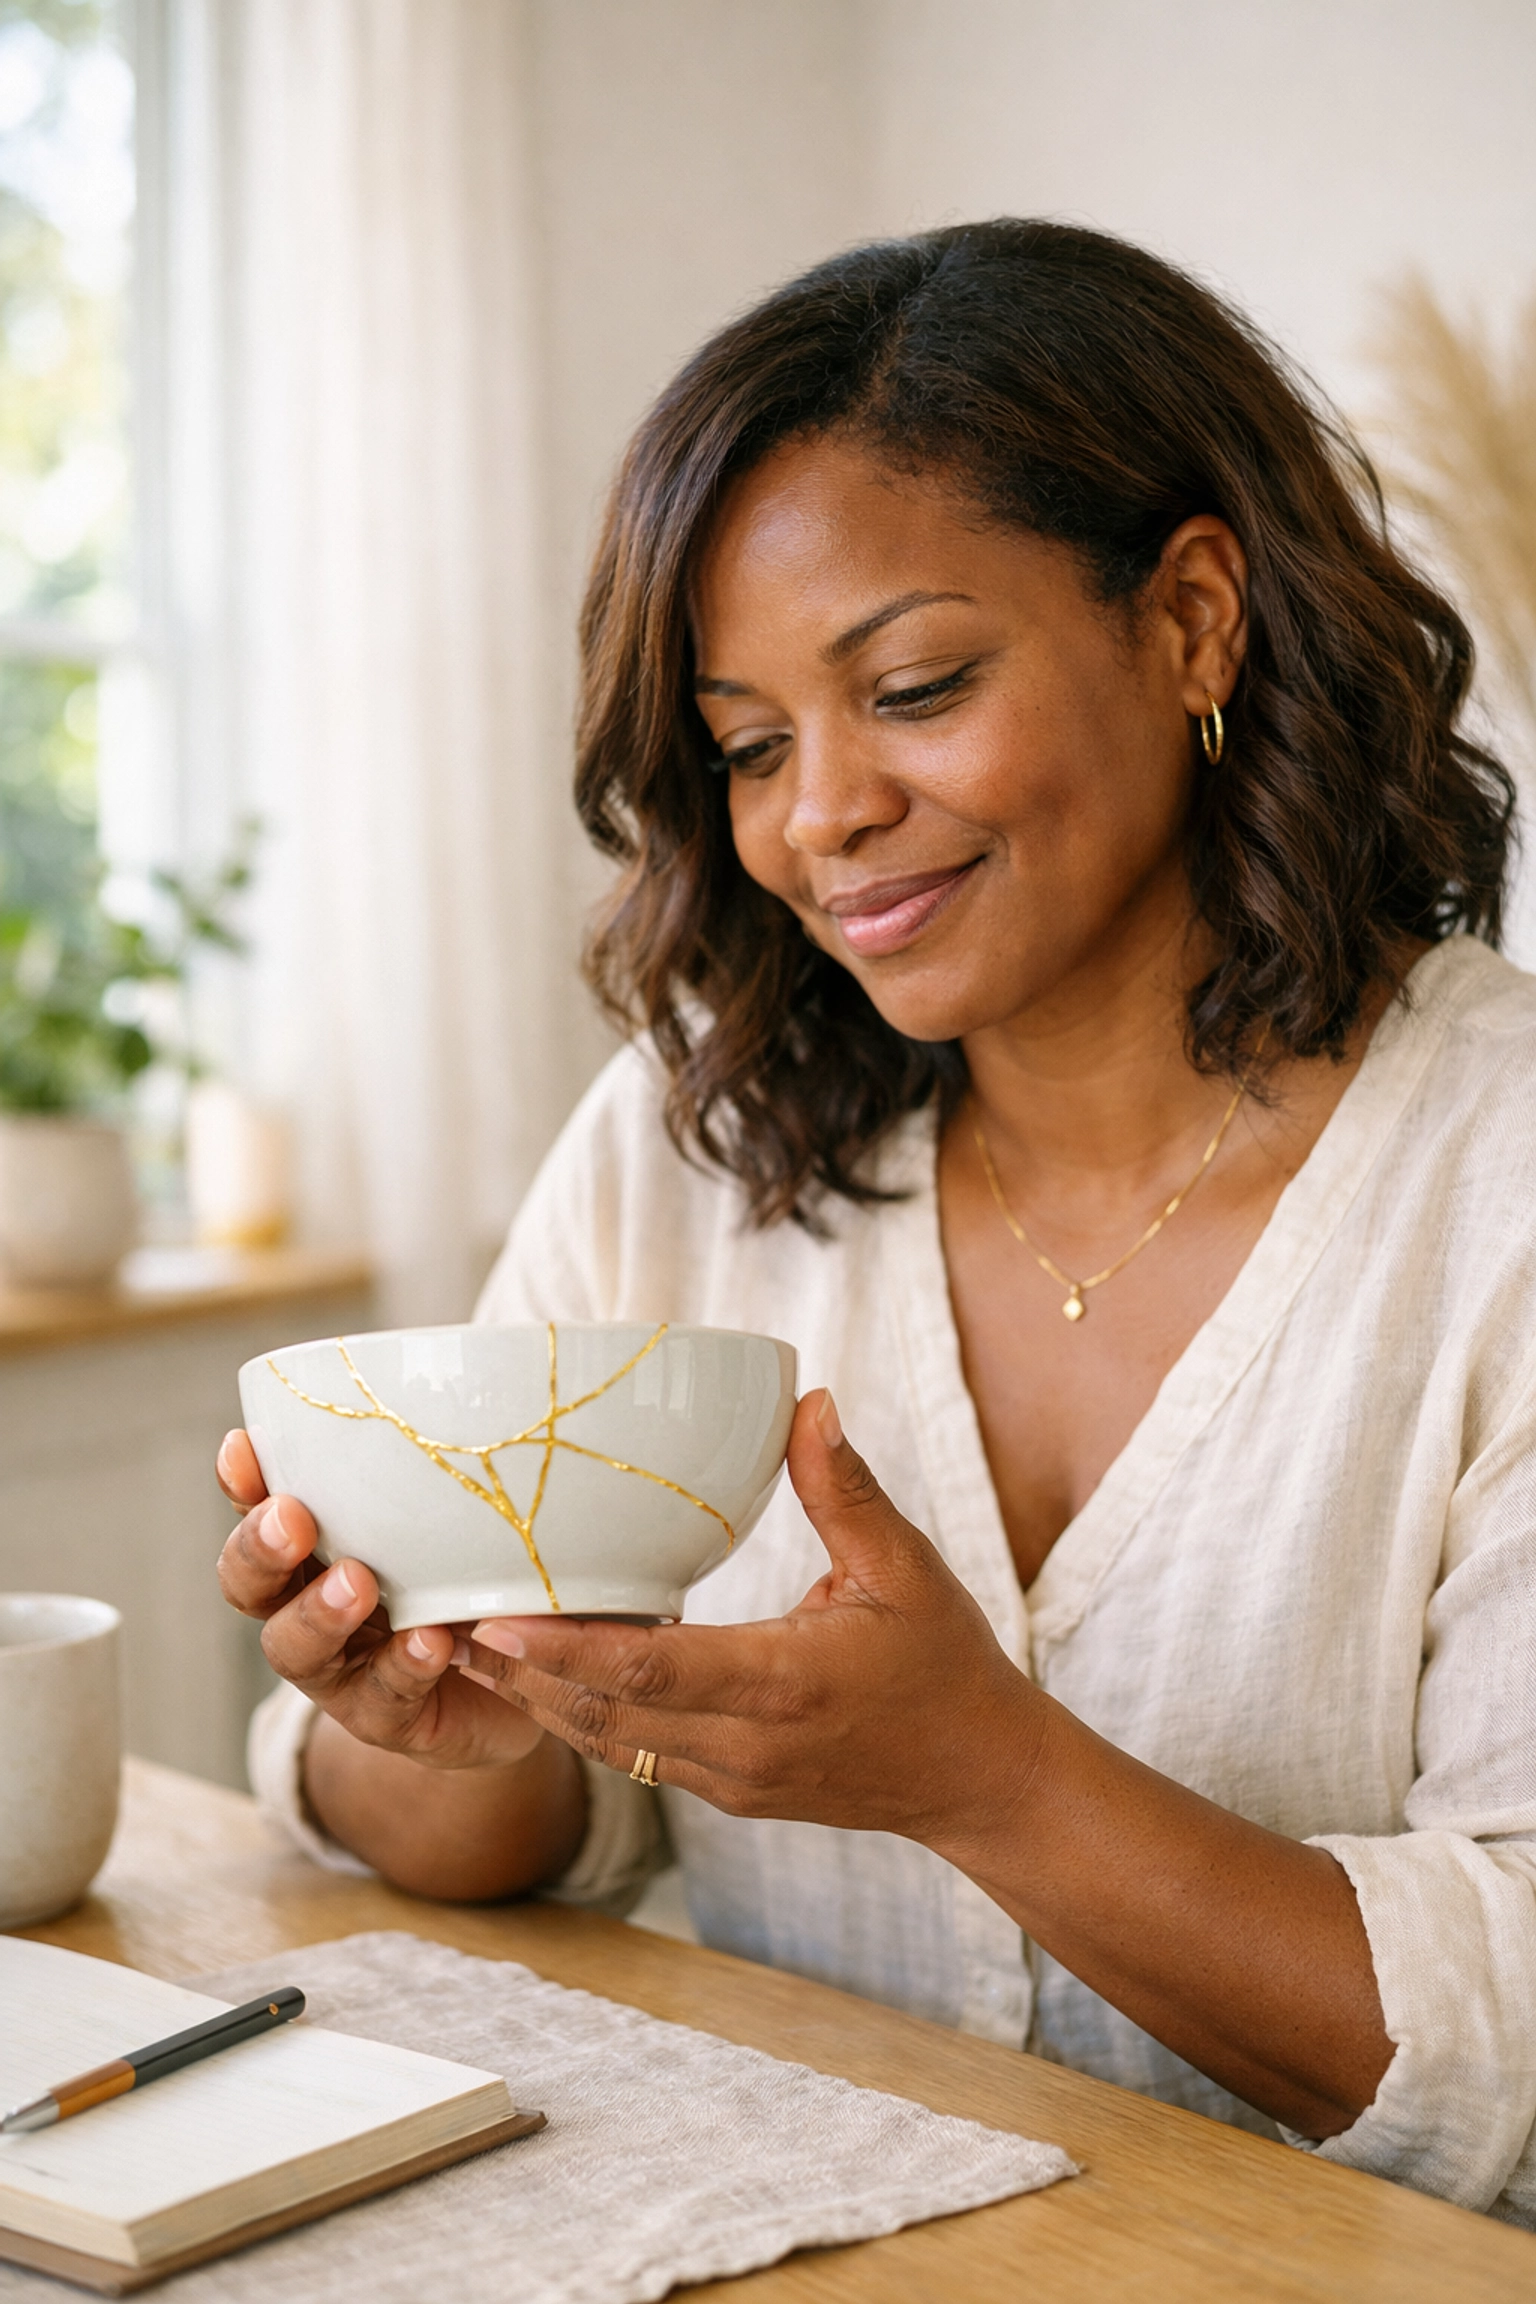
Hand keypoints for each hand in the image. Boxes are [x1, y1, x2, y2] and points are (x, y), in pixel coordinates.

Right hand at [214, 1430, 545, 1773]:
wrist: (529, 1683)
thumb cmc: (478, 1579)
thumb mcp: (459, 1515)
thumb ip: (446, 1466)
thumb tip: (480, 1371)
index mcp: (316, 1552)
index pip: (259, 1510)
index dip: (242, 1483)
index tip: (243, 1446)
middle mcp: (312, 1610)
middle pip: (250, 1586)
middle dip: (259, 1549)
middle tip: (291, 1519)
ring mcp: (345, 1673)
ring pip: (296, 1652)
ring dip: (318, 1613)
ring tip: (358, 1583)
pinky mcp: (393, 1722)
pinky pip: (384, 1701)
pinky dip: (402, 1668)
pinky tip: (430, 1641)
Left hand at [458, 1391, 1039, 1844]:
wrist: (976, 1778)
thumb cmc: (944, 1664)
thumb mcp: (905, 1568)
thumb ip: (846, 1487)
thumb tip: (806, 1400)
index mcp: (784, 1684)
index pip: (651, 1669)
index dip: (564, 1647)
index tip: (495, 1617)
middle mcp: (745, 1745)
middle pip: (603, 1716)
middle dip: (518, 1675)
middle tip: (439, 1622)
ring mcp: (731, 1779)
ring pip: (608, 1744)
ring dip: (536, 1700)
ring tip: (465, 1646)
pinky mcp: (727, 1791)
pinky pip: (636, 1754)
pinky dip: (584, 1716)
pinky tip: (544, 1673)